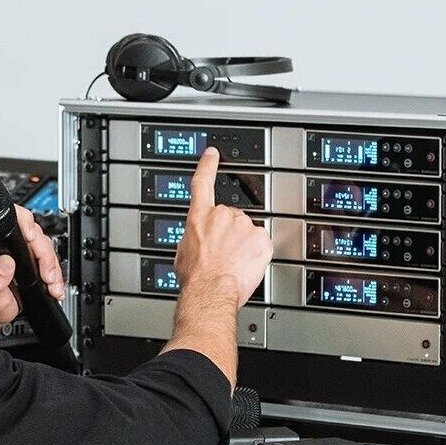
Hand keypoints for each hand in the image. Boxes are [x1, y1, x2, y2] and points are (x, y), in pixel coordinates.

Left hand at [0, 205, 64, 337]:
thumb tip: (5, 263)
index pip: (12, 220)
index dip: (27, 226)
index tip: (33, 241)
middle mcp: (4, 241)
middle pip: (35, 234)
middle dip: (45, 256)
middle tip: (47, 276)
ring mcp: (17, 248)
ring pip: (44, 246)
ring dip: (52, 266)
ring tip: (51, 285)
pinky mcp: (28, 257)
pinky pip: (47, 258)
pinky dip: (54, 272)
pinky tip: (53, 286)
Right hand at [173, 147, 272, 308]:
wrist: (210, 290)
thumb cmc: (196, 277)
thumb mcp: (183, 252)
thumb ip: (194, 236)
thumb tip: (197, 240)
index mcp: (199, 217)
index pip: (202, 182)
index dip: (208, 165)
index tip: (213, 154)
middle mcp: (222, 215)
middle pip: (231, 217)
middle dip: (230, 233)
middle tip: (224, 254)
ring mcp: (244, 226)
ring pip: (248, 232)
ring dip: (243, 244)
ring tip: (233, 264)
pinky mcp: (261, 239)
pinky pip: (262, 244)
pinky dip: (257, 254)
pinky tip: (246, 266)